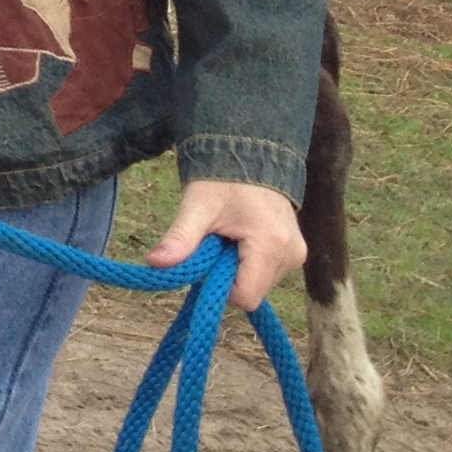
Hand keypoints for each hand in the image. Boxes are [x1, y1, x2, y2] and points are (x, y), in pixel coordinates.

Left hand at [147, 179, 305, 312]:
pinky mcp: (295, 254)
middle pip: (252, 292)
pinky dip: (249, 264)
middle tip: (215, 242)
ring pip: (258, 285)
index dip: (218, 287)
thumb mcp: (196, 207)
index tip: (205, 259)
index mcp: (272, 244)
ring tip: (229, 237)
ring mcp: (297, 255)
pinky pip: (267, 274)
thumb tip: (155, 263)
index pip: (245, 296)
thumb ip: (180, 238)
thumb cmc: (221, 180)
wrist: (249, 155)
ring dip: (238, 269)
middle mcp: (292, 254)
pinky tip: (241, 240)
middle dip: (227, 276)